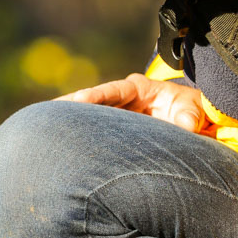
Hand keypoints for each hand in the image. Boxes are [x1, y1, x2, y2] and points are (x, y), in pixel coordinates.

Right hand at [57, 71, 204, 132]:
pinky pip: (93, 134)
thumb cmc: (192, 112)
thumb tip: (185, 125)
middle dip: (70, 108)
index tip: (79, 101)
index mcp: (138, 88)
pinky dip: (78, 139)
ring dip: (69, 125)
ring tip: (43, 131)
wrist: (194, 126)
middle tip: (47, 115)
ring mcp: (115, 116)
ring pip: (88, 119)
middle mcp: (121, 100)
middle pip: (92, 103)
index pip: (112, 90)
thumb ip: (189, 115)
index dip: (95, 95)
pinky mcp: (113, 132)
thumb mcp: (195, 109)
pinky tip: (59, 149)